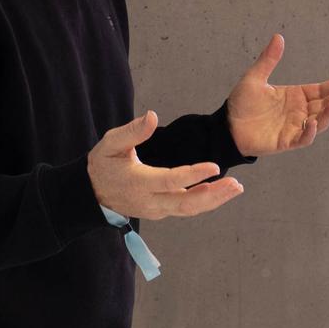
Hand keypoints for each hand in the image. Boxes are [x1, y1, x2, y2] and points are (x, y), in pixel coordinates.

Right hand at [88, 110, 244, 219]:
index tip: (214, 167)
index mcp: (139, 182)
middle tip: (236, 184)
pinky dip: (205, 202)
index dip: (193, 175)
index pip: (171, 180)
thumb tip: (152, 115)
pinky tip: (221, 192)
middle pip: (187, 203)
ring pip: (190, 210)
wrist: (92, 193)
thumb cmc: (102, 164)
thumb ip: (131, 131)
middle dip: (214, 195)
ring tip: (235, 188)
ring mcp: (156, 210)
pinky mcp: (161, 212)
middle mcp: (150, 201)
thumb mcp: (110, 143)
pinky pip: (186, 210)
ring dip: (215, 200)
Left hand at [226, 33, 328, 155]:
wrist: (227, 126)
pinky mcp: (286, 141)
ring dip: (328, 115)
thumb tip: (278, 37)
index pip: (320, 91)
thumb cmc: (242, 104)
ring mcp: (294, 127)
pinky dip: (309, 132)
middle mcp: (299, 112)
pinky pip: (303, 138)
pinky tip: (312, 123)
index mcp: (295, 96)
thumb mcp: (255, 78)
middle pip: (324, 106)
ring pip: (319, 122)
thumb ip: (268, 60)